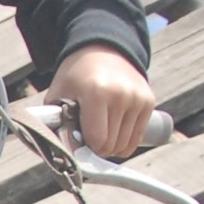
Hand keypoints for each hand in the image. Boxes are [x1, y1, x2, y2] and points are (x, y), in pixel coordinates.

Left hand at [44, 45, 156, 159]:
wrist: (103, 50)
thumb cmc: (76, 76)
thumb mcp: (58, 95)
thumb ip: (55, 123)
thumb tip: (58, 154)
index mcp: (96, 92)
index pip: (97, 139)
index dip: (86, 147)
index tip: (79, 141)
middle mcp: (121, 95)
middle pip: (111, 145)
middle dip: (97, 148)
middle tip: (88, 136)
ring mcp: (137, 98)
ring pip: (124, 145)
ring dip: (111, 146)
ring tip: (100, 132)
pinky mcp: (148, 102)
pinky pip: (136, 137)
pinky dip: (124, 141)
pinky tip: (114, 132)